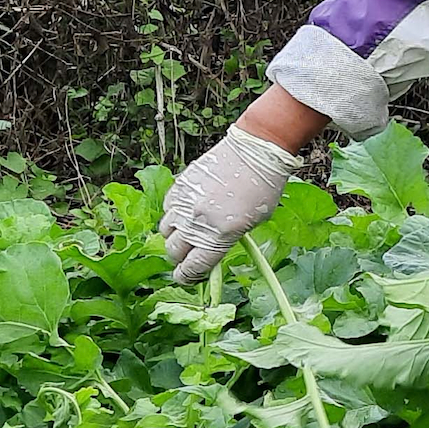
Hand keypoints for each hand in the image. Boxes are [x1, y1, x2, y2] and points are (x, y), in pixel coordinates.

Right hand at [160, 126, 305, 281]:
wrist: (255, 151)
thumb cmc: (263, 188)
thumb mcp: (253, 223)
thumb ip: (228, 239)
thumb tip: (213, 250)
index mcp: (218, 237)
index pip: (192, 267)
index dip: (187, 276)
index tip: (186, 276)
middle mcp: (196, 223)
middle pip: (173, 252)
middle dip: (179, 258)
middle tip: (187, 255)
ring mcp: (184, 203)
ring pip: (165, 230)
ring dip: (174, 235)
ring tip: (187, 231)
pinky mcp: (179, 186)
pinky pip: (167, 208)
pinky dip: (173, 213)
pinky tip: (187, 210)